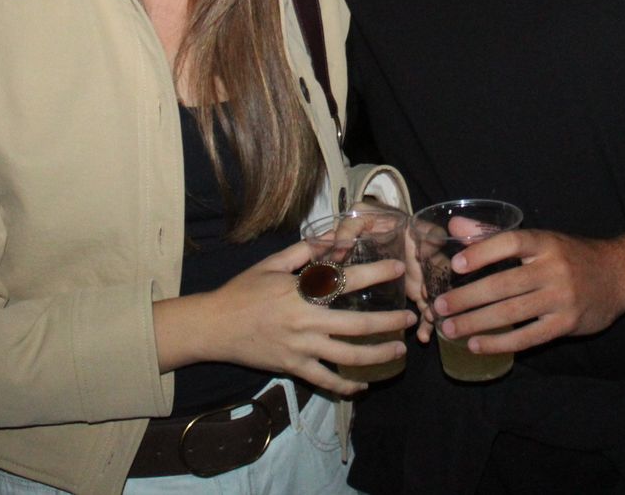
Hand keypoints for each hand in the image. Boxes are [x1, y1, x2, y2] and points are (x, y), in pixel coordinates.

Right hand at [199, 240, 413, 397]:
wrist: (214, 327)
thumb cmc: (243, 291)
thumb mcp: (271, 264)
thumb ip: (304, 251)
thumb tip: (333, 238)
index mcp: (301, 291)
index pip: (347, 280)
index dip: (375, 273)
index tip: (398, 268)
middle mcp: (305, 321)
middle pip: (356, 324)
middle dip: (388, 323)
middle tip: (410, 318)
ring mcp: (300, 348)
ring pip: (347, 357)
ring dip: (377, 355)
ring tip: (398, 352)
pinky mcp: (293, 367)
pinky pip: (325, 381)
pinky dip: (346, 386)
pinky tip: (363, 384)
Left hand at [431, 230, 624, 355]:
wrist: (619, 275)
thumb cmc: (569, 256)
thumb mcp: (539, 239)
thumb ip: (493, 235)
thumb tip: (454, 228)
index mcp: (545, 242)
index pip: (510, 243)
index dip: (481, 252)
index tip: (454, 265)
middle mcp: (554, 268)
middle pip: (504, 283)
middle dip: (467, 297)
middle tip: (439, 307)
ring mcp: (562, 298)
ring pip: (512, 312)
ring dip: (477, 322)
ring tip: (449, 329)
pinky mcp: (566, 324)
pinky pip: (528, 337)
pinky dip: (500, 343)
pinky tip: (477, 346)